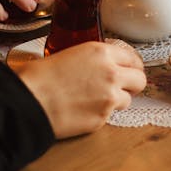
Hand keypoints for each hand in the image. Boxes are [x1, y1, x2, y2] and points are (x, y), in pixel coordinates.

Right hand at [13, 41, 146, 138]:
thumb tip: (96, 65)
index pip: (132, 58)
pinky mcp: (103, 118)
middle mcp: (111, 73)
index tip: (129, 70)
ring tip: (95, 99)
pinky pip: (111, 115)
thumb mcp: (69, 54)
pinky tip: (84, 110)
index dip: (131, 65)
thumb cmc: (39, 76)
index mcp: (101, 52)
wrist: (30, 99)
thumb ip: (91, 59)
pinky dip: (101, 114)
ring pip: (128, 100)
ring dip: (117, 100)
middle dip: (132, 84)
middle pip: (140, 79)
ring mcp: (109, 97)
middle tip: (120, 86)